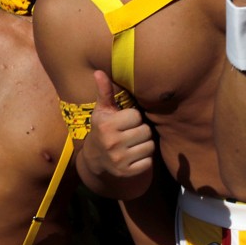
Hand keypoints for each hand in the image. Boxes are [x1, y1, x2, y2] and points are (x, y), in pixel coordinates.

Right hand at [80, 71, 154, 185]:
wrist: (95, 159)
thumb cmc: (103, 128)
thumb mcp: (102, 111)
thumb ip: (104, 91)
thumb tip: (99, 72)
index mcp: (107, 126)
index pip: (136, 116)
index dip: (133, 118)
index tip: (124, 122)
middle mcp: (112, 143)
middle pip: (146, 131)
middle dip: (140, 131)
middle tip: (129, 133)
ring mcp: (119, 160)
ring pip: (150, 146)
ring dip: (144, 144)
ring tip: (132, 144)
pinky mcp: (127, 172)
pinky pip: (148, 162)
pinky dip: (144, 159)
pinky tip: (133, 156)